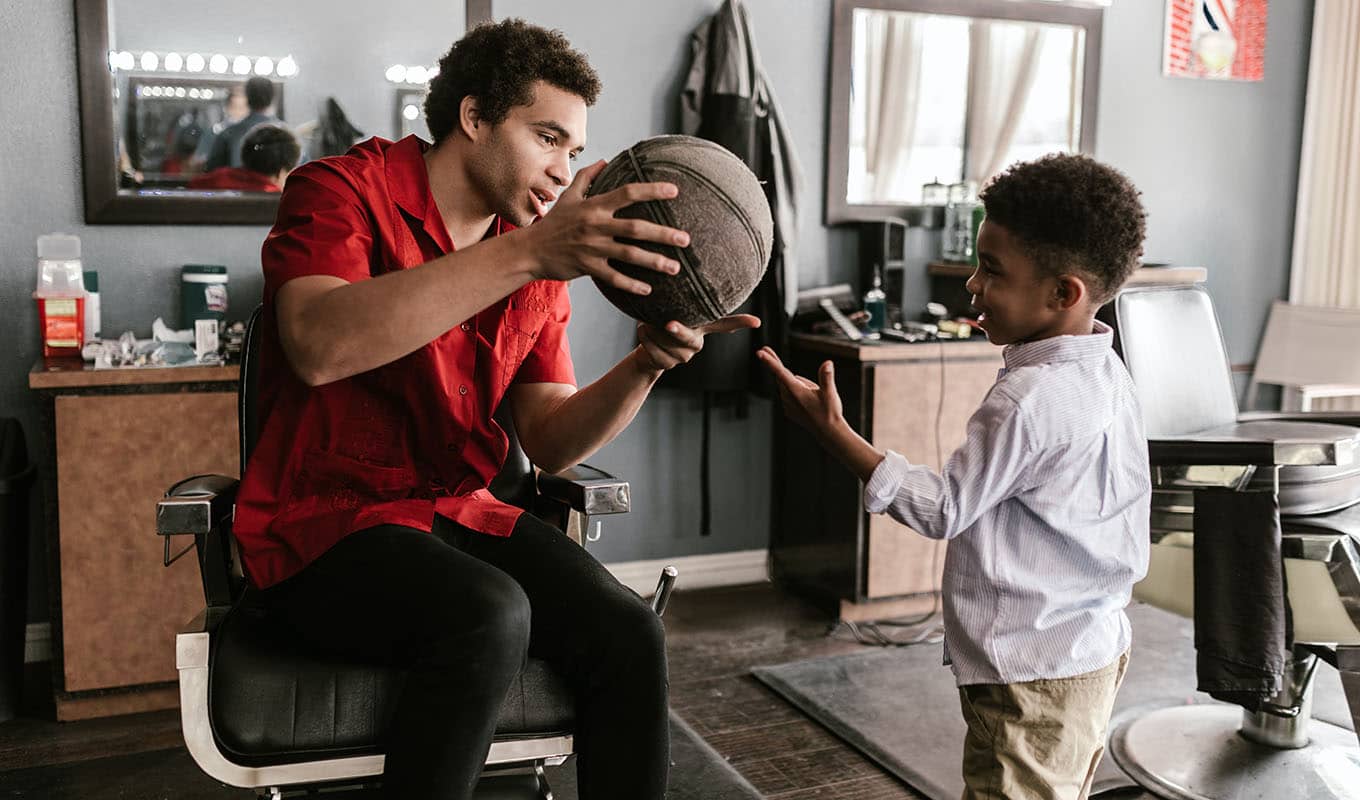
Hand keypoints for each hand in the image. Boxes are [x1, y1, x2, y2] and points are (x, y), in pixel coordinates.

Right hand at [525, 159, 690, 295]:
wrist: (530, 250)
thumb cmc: (553, 223)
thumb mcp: (568, 196)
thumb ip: (588, 177)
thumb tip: (606, 160)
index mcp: (594, 206)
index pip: (627, 193)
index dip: (651, 190)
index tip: (674, 190)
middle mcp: (595, 226)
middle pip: (635, 228)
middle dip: (663, 234)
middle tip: (686, 239)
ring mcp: (592, 248)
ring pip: (629, 254)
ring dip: (654, 261)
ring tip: (675, 267)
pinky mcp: (587, 267)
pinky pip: (613, 277)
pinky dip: (630, 284)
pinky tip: (648, 289)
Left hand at [636, 315, 760, 371]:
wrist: (645, 351)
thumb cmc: (656, 323)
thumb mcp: (665, 311)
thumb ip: (673, 303)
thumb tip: (671, 282)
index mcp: (700, 326)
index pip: (724, 324)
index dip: (740, 322)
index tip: (757, 322)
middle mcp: (696, 342)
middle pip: (690, 338)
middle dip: (679, 331)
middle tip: (669, 324)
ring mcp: (684, 356)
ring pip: (668, 343)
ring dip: (652, 331)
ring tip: (645, 322)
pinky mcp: (670, 365)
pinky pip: (656, 352)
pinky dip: (646, 341)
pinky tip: (643, 332)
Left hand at [756, 346, 845, 437]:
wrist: (828, 431)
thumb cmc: (830, 412)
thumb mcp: (830, 393)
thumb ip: (826, 377)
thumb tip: (827, 363)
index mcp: (796, 391)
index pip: (780, 372)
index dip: (770, 361)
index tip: (760, 353)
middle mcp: (788, 398)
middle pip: (780, 376)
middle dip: (774, 363)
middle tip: (764, 350)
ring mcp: (787, 404)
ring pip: (787, 385)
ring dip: (795, 382)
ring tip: (815, 392)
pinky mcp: (789, 409)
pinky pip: (789, 394)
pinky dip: (795, 391)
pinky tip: (809, 399)